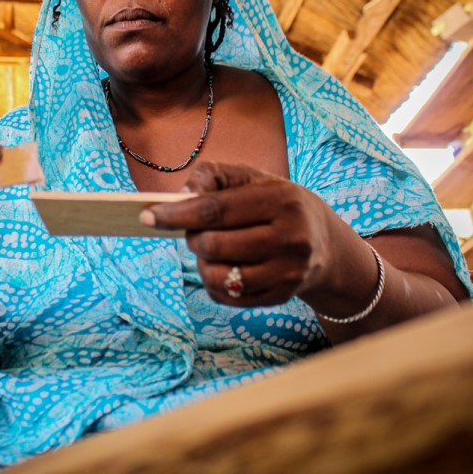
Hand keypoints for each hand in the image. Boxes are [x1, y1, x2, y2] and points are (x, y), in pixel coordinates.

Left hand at [145, 162, 340, 306]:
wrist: (325, 245)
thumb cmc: (277, 204)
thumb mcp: (253, 179)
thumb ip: (215, 176)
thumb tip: (181, 194)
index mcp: (282, 202)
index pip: (216, 210)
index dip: (178, 213)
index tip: (147, 215)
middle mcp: (291, 239)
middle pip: (214, 245)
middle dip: (193, 237)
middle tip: (196, 231)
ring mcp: (287, 273)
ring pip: (217, 275)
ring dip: (202, 262)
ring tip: (213, 249)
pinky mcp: (280, 297)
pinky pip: (227, 296)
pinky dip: (214, 281)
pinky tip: (225, 266)